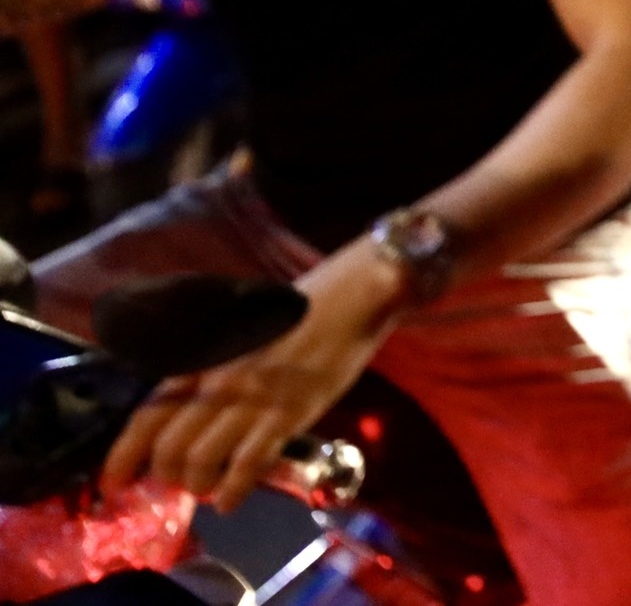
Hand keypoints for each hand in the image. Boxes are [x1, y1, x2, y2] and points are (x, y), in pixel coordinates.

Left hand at [103, 243, 404, 512]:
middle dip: (167, 477)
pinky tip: (231, 501)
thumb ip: (210, 370)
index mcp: (204, 360)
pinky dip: (233, 491)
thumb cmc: (295, 314)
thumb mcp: (238, 335)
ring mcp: (253, 398)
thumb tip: (185, 413)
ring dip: (198, 486)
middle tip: (179, 485)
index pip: (147, 415)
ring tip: (209, 489)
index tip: (113, 483)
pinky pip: (248, 464)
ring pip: (200, 461)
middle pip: (168, 448)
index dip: (122, 456)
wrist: (350, 297)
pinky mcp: (289, 411)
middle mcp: (219, 381)